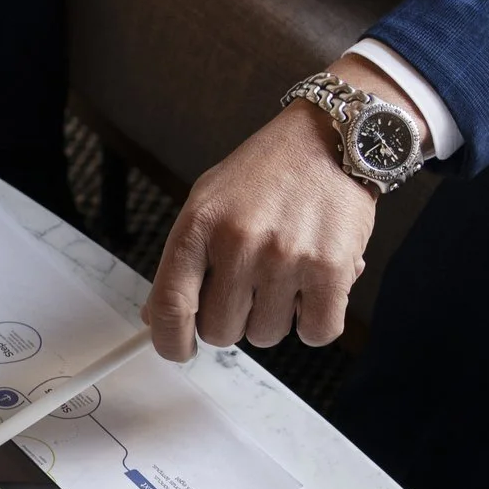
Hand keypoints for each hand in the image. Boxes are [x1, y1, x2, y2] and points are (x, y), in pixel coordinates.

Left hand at [144, 57, 420, 358]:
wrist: (331, 137)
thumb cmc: (267, 173)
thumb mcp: (208, 201)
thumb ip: (182, 261)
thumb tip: (156, 318)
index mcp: (199, 225)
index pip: (170, 305)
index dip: (169, 341)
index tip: (178, 351)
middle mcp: (239, 241)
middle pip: (220, 332)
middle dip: (233, 320)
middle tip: (250, 289)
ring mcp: (285, 257)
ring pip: (267, 335)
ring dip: (276, 316)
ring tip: (286, 273)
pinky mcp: (332, 268)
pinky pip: (316, 333)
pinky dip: (315, 320)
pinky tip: (314, 289)